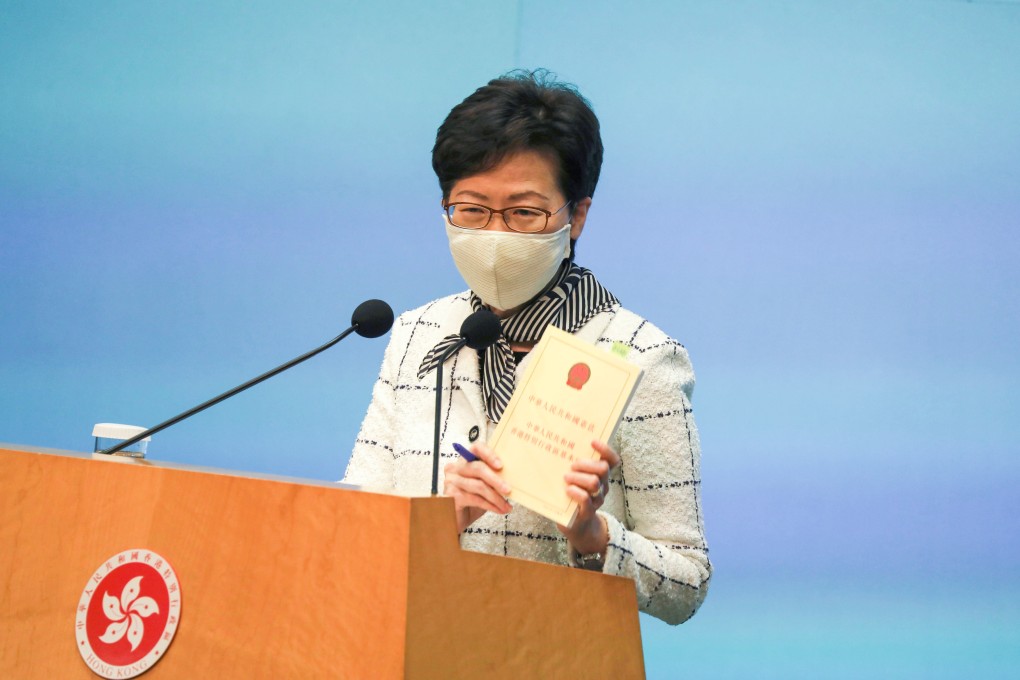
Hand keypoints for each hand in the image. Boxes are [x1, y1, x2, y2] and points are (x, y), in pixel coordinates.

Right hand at [443, 443, 511, 532]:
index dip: (489, 454)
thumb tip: (512, 477)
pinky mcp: (451, 495)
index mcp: (465, 460)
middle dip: (496, 480)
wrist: (456, 519)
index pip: (476, 448)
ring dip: (496, 497)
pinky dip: (490, 505)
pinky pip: (475, 499)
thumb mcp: (484, 486)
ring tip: (506, 506)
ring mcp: (451, 481)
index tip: (501, 465)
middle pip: (478, 468)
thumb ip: (492, 478)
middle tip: (508, 490)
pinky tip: (498, 510)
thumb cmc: (471, 501)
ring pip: (479, 486)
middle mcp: (455, 468)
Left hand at [557, 440, 619, 555]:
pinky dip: (576, 492)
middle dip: (587, 464)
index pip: (612, 460)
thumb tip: (558, 445)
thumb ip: (573, 466)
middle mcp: (602, 486)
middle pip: (603, 469)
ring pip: (595, 483)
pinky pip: (586, 499)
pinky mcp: (587, 512)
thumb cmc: (571, 495)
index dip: (606, 450)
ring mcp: (597, 499)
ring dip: (579, 478)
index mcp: (600, 475)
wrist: (574, 525)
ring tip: (566, 478)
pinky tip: (568, 490)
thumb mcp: (574, 478)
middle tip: (572, 465)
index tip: (592, 442)